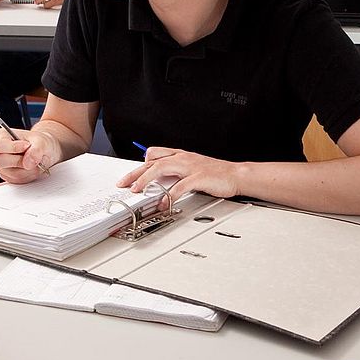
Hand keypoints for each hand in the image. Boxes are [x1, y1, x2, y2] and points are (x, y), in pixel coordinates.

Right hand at [0, 128, 56, 183]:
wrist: (43, 150)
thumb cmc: (38, 142)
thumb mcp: (41, 141)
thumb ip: (36, 149)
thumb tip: (28, 163)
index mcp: (1, 136)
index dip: (14, 148)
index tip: (27, 146)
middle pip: (0, 161)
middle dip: (21, 161)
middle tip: (34, 157)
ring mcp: (1, 166)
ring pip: (11, 173)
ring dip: (29, 170)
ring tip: (37, 162)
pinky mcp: (8, 176)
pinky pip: (17, 180)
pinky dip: (29, 175)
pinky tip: (34, 168)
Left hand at [116, 146, 242, 201]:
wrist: (236, 175)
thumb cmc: (215, 174)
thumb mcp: (192, 170)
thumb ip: (176, 173)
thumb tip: (160, 182)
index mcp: (181, 155)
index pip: (154, 155)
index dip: (139, 166)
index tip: (128, 178)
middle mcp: (183, 158)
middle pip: (153, 160)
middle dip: (136, 172)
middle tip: (124, 184)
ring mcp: (191, 167)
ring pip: (162, 167)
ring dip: (146, 179)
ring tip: (137, 190)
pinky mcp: (199, 177)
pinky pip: (180, 186)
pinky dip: (170, 195)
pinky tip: (164, 203)